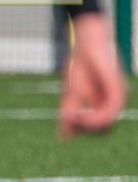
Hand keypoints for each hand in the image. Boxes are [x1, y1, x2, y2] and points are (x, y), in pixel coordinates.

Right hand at [58, 12, 127, 139]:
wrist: (86, 42)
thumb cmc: (80, 64)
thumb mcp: (71, 93)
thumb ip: (69, 114)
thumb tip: (64, 138)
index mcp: (105, 104)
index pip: (99, 128)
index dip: (84, 131)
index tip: (67, 127)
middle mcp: (114, 102)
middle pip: (105, 129)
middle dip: (86, 130)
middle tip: (69, 121)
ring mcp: (117, 95)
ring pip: (108, 122)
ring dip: (89, 125)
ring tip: (73, 117)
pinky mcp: (116, 87)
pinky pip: (111, 110)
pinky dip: (95, 116)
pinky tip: (81, 113)